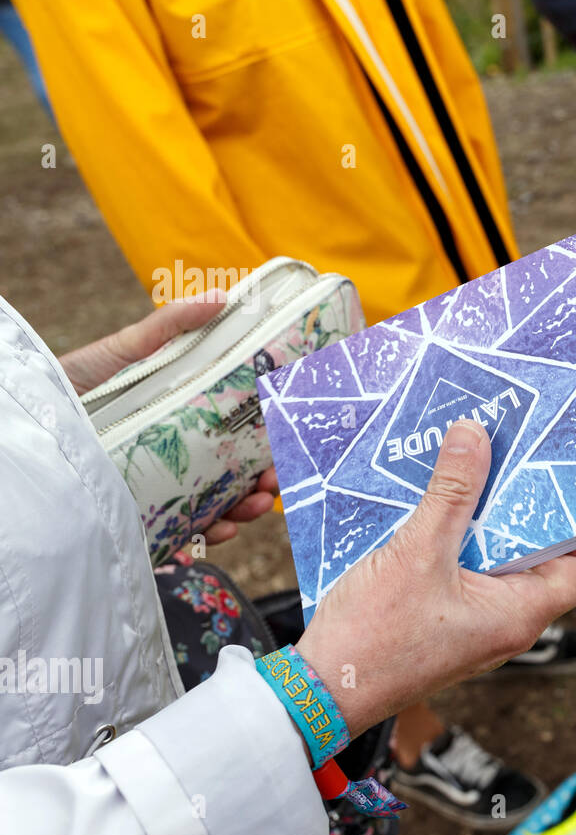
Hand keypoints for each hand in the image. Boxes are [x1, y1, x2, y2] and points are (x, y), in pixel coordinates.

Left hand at [60, 290, 278, 541]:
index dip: (268, 443)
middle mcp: (179, 460)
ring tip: (252, 505)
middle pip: (236, 477)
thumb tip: (223, 298)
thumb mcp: (126, 350)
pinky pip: (182, 536)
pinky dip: (206, 536)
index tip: (286, 443)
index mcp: (186, 423)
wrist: (31, 420)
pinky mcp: (141, 518)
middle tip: (275, 482)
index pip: (239, 437)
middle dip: (265, 483)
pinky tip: (217, 529)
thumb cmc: (74, 383)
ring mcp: (162, 491)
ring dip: (245, 511)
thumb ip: (171, 325)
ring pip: (217, 509)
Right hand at [295, 419, 575, 734]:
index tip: (556, 482)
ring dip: (476, 520)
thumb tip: (474, 435)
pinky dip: (450, 540)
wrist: (323, 691)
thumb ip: (451, 493)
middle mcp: (505, 623)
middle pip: (533, 556)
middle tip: (504, 460)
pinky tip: (426, 507)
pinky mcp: (443, 622)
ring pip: (491, 561)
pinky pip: (460, 572)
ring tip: (463, 473)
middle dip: (516, 508)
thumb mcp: (418, 551)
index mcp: (519, 614)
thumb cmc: (375, 639)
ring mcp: (473, 625)